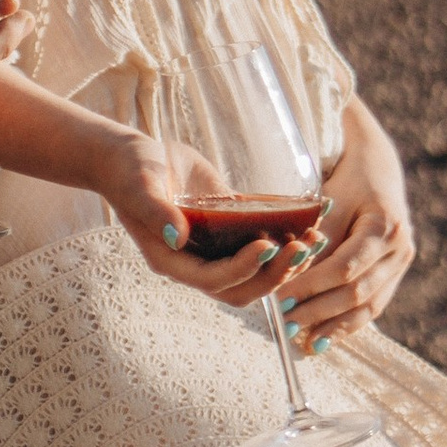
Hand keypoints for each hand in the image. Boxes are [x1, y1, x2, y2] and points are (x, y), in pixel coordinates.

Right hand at [99, 132, 332, 307]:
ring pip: (258, 271)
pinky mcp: (229, 229)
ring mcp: (214, 248)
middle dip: (275, 274)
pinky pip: (261, 242)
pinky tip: (312, 219)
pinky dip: (287, 236)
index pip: (213, 278)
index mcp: (171, 260)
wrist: (131, 158)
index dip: (242, 268)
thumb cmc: (130, 170)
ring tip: (316, 239)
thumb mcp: (139, 186)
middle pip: (242, 287)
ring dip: (288, 262)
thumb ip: (155, 212)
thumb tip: (178, 236)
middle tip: (302, 248)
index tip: (266, 244)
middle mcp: (196, 261)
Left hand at [269, 94, 413, 351]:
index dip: (312, 286)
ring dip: (334, 327)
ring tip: (304, 342)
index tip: (282, 298)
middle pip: (358, 292)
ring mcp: (402, 265)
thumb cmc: (348, 183)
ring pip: (369, 306)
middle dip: (319, 311)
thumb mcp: (329, 199)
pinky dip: (348, 325)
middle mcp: (400, 249)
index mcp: (385, 226)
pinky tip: (324, 339)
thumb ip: (315, 236)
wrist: (380, 172)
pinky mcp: (396, 276)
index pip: (345, 267)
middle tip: (287, 323)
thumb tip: (294, 276)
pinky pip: (373, 306)